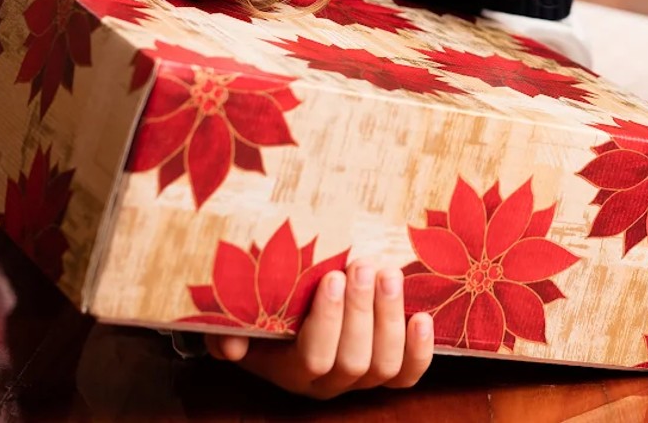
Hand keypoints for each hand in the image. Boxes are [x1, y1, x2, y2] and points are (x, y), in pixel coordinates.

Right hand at [204, 260, 433, 397]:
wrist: (295, 313)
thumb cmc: (266, 309)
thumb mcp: (237, 318)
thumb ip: (226, 330)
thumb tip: (230, 347)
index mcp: (291, 371)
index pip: (312, 359)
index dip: (327, 320)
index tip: (331, 276)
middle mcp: (329, 382)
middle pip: (353, 361)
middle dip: (360, 310)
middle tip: (363, 265)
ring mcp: (362, 379)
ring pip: (384, 365)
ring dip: (390, 317)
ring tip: (389, 275)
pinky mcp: (391, 371)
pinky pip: (409, 374)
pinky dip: (420, 350)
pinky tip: (422, 317)